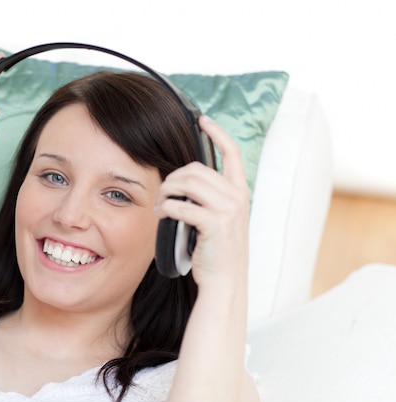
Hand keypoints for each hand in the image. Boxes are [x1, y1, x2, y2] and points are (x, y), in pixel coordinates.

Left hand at [155, 116, 249, 290]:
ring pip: (187, 183)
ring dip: (167, 192)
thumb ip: (208, 198)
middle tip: (163, 195)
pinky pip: (181, 206)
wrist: (225, 282)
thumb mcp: (220, 219)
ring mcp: (229, 209)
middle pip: (196, 169)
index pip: (232, 153)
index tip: (203, 120)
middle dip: (172, 178)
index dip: (217, 133)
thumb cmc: (216, 252)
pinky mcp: (215, 223)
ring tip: (160, 205)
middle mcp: (238, 196)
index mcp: (240, 192)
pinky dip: (167, 209)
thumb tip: (181, 182)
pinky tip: (162, 215)